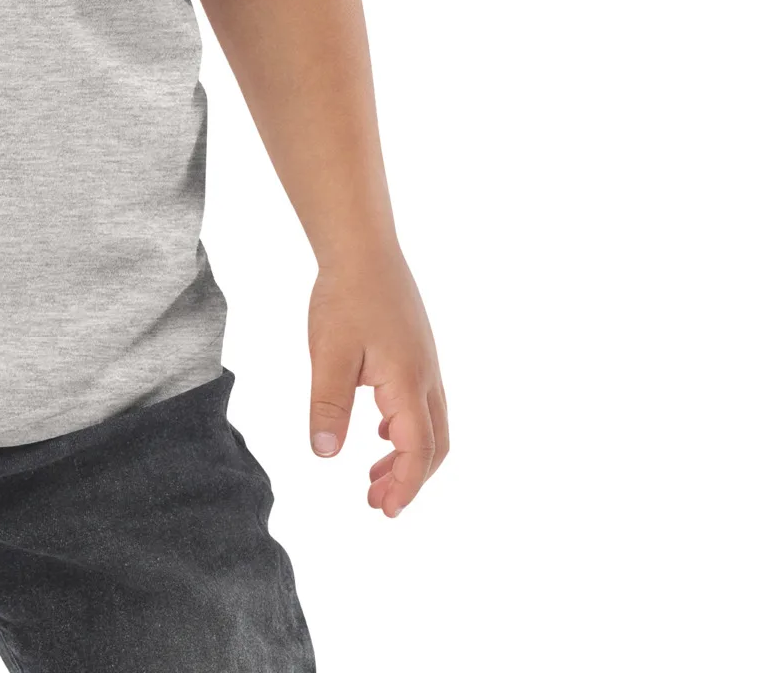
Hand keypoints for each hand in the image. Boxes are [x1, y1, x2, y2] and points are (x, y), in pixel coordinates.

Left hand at [308, 250, 448, 516]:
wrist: (364, 247)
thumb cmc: (345, 297)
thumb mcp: (329, 354)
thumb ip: (327, 405)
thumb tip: (324, 454)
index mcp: (408, 383)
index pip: (418, 451)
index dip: (405, 486)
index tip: (384, 511)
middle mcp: (426, 377)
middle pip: (434, 444)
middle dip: (410, 479)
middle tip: (377, 502)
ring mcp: (425, 363)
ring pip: (431, 424)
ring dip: (408, 456)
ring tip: (373, 475)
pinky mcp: (417, 351)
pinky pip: (423, 403)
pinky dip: (406, 429)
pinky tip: (379, 431)